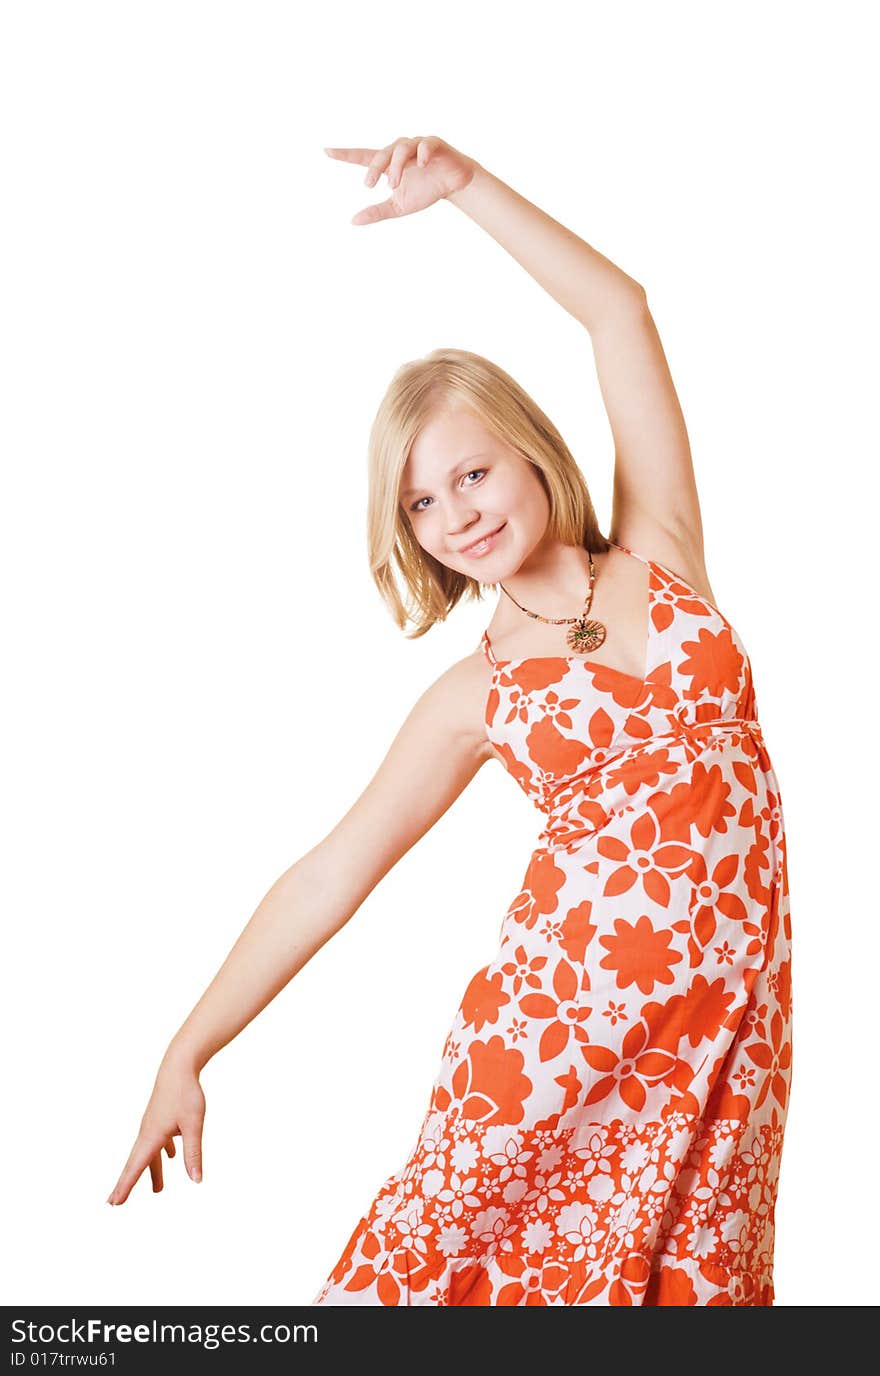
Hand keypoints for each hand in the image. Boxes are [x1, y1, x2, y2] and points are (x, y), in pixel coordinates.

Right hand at [106, 1054, 205, 1204]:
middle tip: (115, 1204)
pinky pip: (157, 1141)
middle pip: (136, 1163)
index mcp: (152, 1137)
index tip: (114, 1204)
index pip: (135, 1168)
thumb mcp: (193, 1125)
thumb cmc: (185, 1093)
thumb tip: (196, 1180)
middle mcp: (147, 1133)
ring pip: (150, 1153)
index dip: (125, 1187)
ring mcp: (152, 1124)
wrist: (179, 1065)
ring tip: (159, 1189)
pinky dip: (162, 1153)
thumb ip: (193, 1153)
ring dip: (153, 1171)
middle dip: (127, 1183)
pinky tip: (171, 1155)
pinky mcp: (160, 1117)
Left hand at [324, 135, 477, 225]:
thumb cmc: (425, 192)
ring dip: (395, 166)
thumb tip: (353, 220)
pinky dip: (421, 153)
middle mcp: (400, 150)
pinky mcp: (435, 145)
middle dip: (374, 169)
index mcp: (389, 164)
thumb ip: (377, 212)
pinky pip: (425, 144)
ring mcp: (417, 145)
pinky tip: (419, 165)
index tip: (326, 151)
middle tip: (369, 186)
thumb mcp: (399, 206)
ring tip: (393, 185)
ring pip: (400, 148)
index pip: (364, 156)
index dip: (345, 154)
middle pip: (382, 153)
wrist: (454, 185)